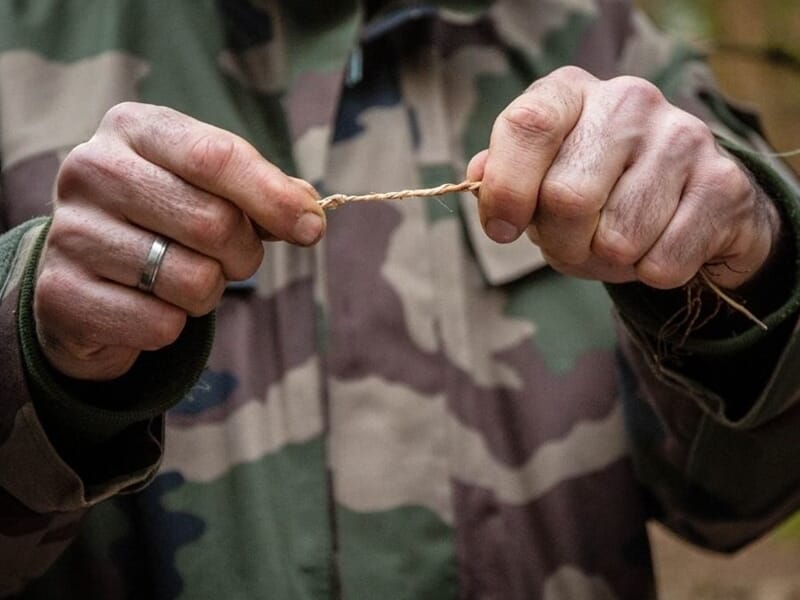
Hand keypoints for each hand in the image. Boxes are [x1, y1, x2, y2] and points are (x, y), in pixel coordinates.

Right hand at [35, 102, 324, 380]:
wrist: (87, 273)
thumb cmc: (165, 219)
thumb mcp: (212, 188)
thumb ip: (265, 194)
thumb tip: (310, 213)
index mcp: (134, 129)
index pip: (217, 157)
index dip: (274, 198)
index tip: (312, 228)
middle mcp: (92, 169)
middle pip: (213, 223)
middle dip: (243, 254)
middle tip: (233, 259)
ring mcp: (70, 232)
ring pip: (191, 281)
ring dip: (207, 292)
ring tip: (182, 278)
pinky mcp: (61, 293)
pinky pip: (160, 325)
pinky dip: (171, 325)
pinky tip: (146, 305)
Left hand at [468, 66, 779, 290]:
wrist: (690, 200)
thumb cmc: (598, 191)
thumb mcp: (541, 177)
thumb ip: (503, 177)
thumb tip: (478, 178)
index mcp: (571, 92)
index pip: (527, 126)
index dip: (506, 191)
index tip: (503, 230)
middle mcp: (629, 101)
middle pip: (568, 198)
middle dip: (561, 243)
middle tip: (572, 243)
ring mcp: (683, 137)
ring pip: (617, 240)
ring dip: (606, 263)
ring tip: (617, 243)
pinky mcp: (723, 183)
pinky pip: (662, 263)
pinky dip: (649, 274)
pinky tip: (659, 245)